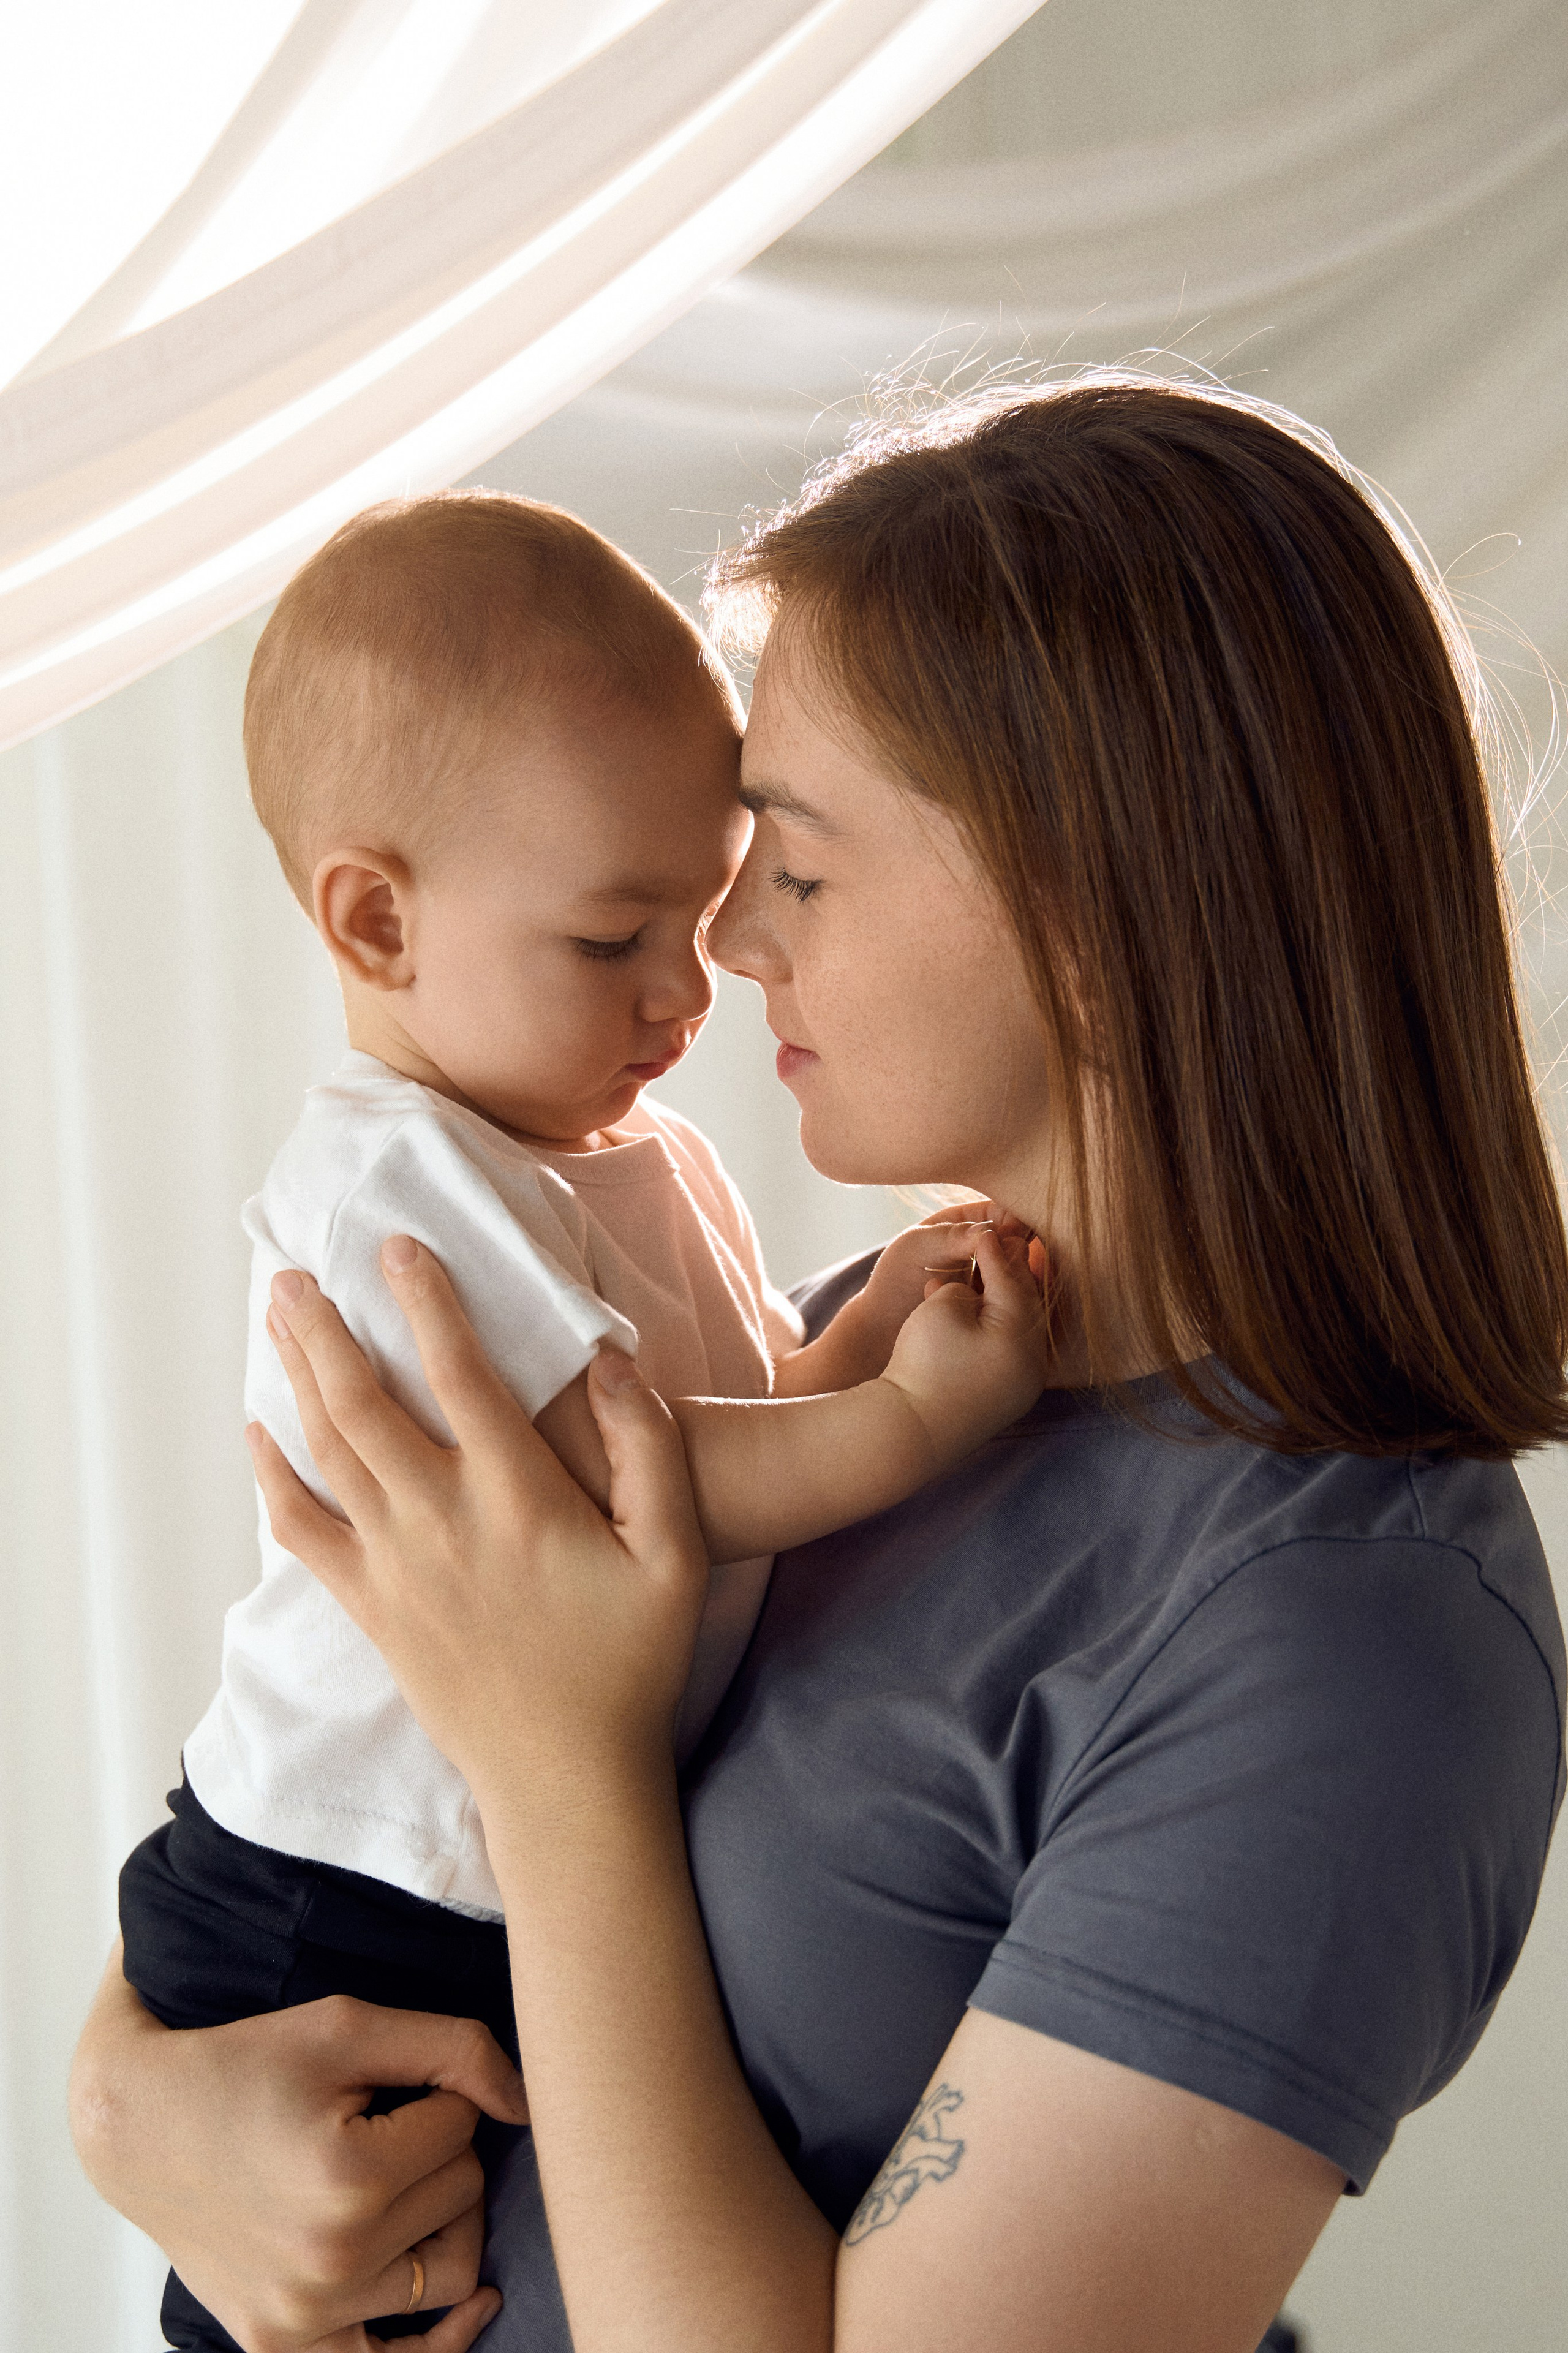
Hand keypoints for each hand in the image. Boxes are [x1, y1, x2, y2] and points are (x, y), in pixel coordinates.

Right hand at [69, 1948, 526, 2351]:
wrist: (141, 2125)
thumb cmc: (246, 2064)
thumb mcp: (348, 2025)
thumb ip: (455, 2049)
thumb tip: (531, 2102)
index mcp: (348, 2177)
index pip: (465, 2126)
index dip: (436, 2095)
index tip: (382, 2087)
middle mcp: (331, 2261)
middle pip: (464, 2196)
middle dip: (438, 2151)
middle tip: (379, 2125)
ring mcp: (307, 2316)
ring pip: (453, 2269)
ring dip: (438, 2218)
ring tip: (393, 2183)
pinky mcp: (284, 2346)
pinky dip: (444, 2337)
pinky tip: (478, 2302)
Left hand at [249, 1240, 710, 1821]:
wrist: (564, 1777)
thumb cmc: (630, 1661)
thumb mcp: (676, 1554)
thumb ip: (651, 1450)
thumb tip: (610, 1363)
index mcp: (517, 1498)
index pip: (461, 1374)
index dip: (427, 1302)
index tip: (399, 1247)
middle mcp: (440, 1522)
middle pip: (362, 1402)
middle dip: (325, 1328)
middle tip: (295, 1270)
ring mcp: (395, 1567)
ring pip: (327, 1451)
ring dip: (296, 1377)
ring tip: (277, 1318)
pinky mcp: (370, 1608)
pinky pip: (302, 1530)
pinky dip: (274, 1476)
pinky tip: (260, 1433)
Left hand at [835, 1206, 1039, 1379]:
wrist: (883, 1332)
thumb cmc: (894, 1284)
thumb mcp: (918, 1249)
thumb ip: (952, 1237)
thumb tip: (991, 1231)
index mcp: (960, 1223)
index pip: (999, 1211)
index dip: (1013, 1218)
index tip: (1018, 1233)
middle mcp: (979, 1248)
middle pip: (1013, 1239)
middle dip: (1019, 1248)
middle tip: (1017, 1261)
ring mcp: (987, 1277)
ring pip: (1015, 1267)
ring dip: (1018, 1273)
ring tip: (1012, 1282)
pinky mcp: (991, 1305)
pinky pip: (1011, 1293)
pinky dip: (1015, 1294)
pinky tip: (1014, 1300)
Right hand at [881, 1224, 1052, 1458]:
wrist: (907, 1432)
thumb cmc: (923, 1365)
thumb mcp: (942, 1308)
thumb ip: (965, 1287)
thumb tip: (975, 1294)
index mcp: (1023, 1337)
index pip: (1013, 1282)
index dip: (996, 1253)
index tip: (985, 1232)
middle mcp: (1032, 1364)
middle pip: (1025, 1307)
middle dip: (1006, 1276)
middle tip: (996, 1248)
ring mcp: (1021, 1388)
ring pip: (1016, 1332)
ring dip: (997, 1304)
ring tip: (975, 1281)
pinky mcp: (1004, 1402)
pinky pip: (1005, 1355)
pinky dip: (991, 1332)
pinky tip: (969, 1319)